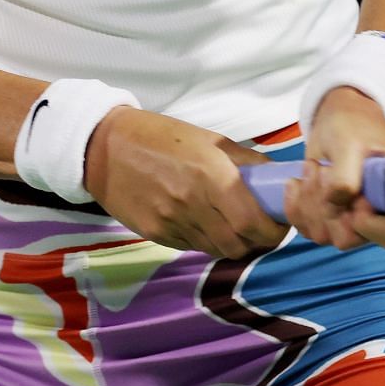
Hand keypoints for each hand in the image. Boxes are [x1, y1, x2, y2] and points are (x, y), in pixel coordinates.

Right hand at [84, 107, 289, 257]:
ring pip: (218, 250)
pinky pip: (194, 246)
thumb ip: (244, 162)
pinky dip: (208, 241)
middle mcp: (193, 204)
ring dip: (233, 243)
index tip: (279, 224)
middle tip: (261, 227)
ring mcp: (173, 223)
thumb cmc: (161, 135)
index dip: (273, 231)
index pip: (253, 223)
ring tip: (234, 225)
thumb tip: (274, 179)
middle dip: (257, 241)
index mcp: (211, 176)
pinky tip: (205, 223)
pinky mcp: (156, 234)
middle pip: (239, 245)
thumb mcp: (208, 139)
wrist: (105, 147)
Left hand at [283, 86, 384, 250]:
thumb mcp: (349, 144)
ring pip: (323, 235)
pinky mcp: (328, 218)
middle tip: (324, 170)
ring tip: (313, 168)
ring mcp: (350, 220)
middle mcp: (377, 217)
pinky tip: (296, 183)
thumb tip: (338, 205)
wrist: (336, 117)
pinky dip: (296, 207)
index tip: (354, 198)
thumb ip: (346, 176)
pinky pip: (306, 229)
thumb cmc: (353, 126)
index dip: (368, 224)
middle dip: (327, 206)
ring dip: (310, 202)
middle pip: (348, 238)